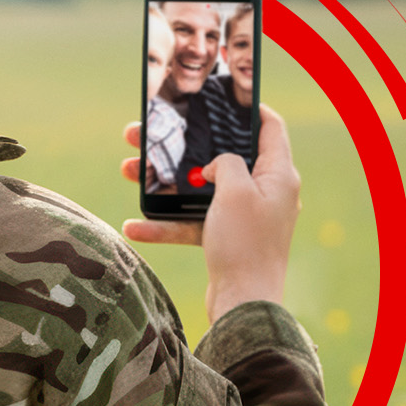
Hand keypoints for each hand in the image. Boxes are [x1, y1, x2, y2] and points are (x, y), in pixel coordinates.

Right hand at [119, 103, 301, 321]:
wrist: (243, 307)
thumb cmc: (245, 245)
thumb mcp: (235, 190)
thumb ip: (226, 163)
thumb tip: (216, 166)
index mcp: (278, 175)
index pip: (269, 127)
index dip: (248, 108)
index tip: (219, 98)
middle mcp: (265, 192)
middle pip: (223, 157)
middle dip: (183, 146)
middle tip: (149, 133)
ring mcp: (245, 216)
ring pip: (200, 189)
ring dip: (164, 183)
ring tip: (127, 170)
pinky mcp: (226, 239)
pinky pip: (193, 222)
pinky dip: (166, 224)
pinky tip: (133, 226)